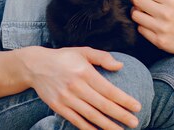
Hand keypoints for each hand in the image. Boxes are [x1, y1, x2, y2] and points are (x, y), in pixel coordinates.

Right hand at [22, 46, 141, 129]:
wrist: (35, 66)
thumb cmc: (63, 57)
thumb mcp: (82, 51)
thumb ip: (102, 57)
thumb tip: (120, 66)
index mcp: (84, 72)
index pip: (108, 89)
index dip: (124, 100)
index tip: (137, 106)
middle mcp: (76, 86)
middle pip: (102, 105)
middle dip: (120, 115)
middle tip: (135, 122)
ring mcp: (66, 98)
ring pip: (91, 116)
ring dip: (107, 126)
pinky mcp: (58, 107)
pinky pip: (76, 120)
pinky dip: (88, 128)